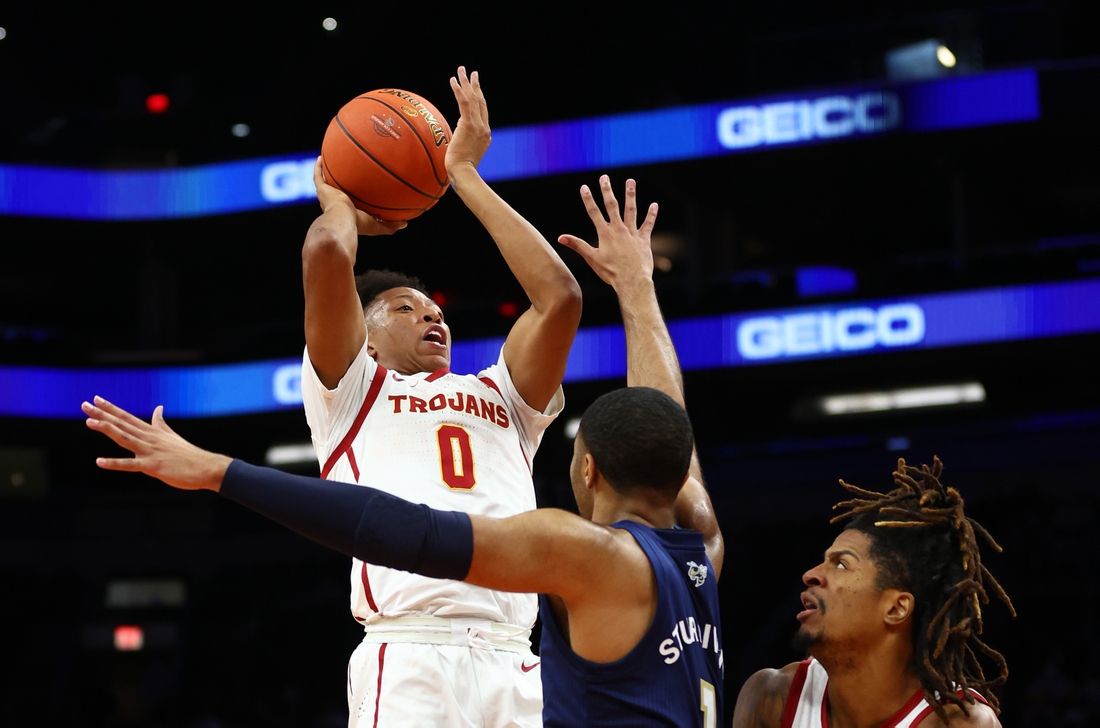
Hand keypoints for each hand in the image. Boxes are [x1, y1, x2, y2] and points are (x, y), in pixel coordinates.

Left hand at [82, 396, 230, 491]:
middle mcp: (148, 438)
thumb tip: (158, 408)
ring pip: (124, 438)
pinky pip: (130, 465)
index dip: (111, 408)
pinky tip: (99, 461)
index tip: (96, 399)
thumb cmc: (189, 454)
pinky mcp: (152, 466)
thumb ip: (160, 423)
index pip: (127, 417)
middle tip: (85, 405)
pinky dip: (114, 463)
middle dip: (102, 414)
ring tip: (89, 422)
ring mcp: (149, 451)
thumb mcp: (172, 435)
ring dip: (106, 430)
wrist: (205, 467)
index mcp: (152, 432)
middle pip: (121, 424)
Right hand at [313, 157, 406, 235]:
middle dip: (341, 185)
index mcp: (347, 213)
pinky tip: (321, 157)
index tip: (362, 192)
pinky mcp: (322, 190)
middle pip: (338, 191)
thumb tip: (405, 223)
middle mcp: (335, 205)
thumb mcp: (378, 225)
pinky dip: (318, 168)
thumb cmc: (359, 224)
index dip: (356, 199)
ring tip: (330, 163)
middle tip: (347, 175)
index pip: (351, 205)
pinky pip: (318, 176)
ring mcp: (327, 197)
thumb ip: (391, 225)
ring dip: (327, 174)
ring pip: (326, 183)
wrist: (343, 220)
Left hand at [445, 66, 490, 178]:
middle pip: (480, 101)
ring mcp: (478, 126)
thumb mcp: (466, 154)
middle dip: (476, 85)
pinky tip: (453, 80)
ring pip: (473, 98)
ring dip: (466, 82)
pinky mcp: (469, 124)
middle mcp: (484, 128)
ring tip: (461, 70)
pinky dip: (458, 90)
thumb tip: (457, 142)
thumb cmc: (461, 168)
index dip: (479, 98)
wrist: (463, 172)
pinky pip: (463, 102)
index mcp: (485, 134)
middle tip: (472, 73)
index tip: (475, 88)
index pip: (482, 112)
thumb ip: (465, 144)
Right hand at [558, 176, 658, 291]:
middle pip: (612, 206)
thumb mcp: (591, 259)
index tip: (584, 187)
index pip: (594, 212)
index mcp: (605, 233)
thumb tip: (560, 238)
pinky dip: (651, 215)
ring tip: (630, 181)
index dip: (588, 199)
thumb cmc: (611, 272)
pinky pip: (648, 224)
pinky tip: (654, 205)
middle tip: (604, 177)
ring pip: (631, 210)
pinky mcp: (644, 240)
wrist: (632, 281)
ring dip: (630, 195)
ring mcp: (632, 233)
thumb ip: (577, 245)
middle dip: (607, 191)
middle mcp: (619, 229)